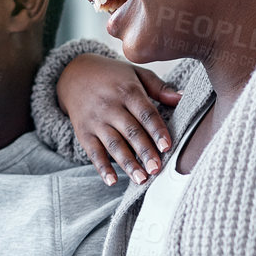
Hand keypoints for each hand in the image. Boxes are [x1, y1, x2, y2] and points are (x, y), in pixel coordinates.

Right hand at [55, 53, 181, 185]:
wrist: (74, 74)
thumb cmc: (112, 76)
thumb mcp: (136, 73)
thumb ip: (159, 87)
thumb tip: (182, 98)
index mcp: (127, 90)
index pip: (145, 113)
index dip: (156, 130)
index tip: (167, 147)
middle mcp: (110, 106)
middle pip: (131, 131)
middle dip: (144, 152)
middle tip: (157, 169)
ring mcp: (95, 120)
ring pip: (113, 144)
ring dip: (128, 163)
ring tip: (141, 180)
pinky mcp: (83, 132)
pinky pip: (93, 152)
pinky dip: (102, 168)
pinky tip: (113, 181)